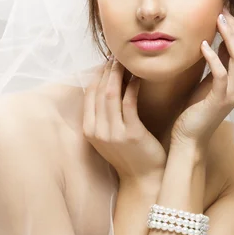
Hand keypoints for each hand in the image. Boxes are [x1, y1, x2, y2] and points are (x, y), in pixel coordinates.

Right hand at [83, 56, 166, 182]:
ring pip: (111, 94)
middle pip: (99, 91)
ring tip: (125, 62)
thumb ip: (103, 117)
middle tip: (116, 56)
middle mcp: (97, 131)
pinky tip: (138, 78)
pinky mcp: (131, 133)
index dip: (97, 75)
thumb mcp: (109, 137)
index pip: (89, 95)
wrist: (144, 179)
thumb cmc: (130, 156)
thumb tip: (105, 89)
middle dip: (107, 70)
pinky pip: (129, 102)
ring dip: (118, 74)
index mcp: (88, 131)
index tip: (106, 62)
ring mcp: (112, 133)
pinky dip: (132, 87)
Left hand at [171, 6, 233, 147]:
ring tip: (217, 21)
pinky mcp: (220, 100)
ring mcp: (233, 93)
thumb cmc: (195, 110)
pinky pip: (222, 74)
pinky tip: (203, 46)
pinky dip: (214, 57)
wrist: (189, 138)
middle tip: (221, 10)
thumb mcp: (208, 81)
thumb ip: (217, 64)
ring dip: (229, 37)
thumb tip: (215, 41)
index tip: (222, 10)